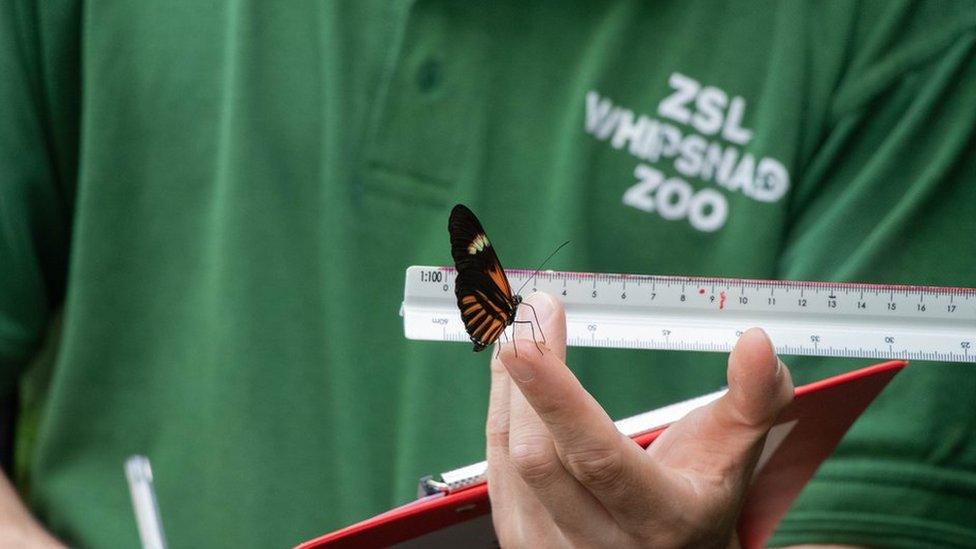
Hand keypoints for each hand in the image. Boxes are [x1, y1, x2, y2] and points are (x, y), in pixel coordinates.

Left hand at [486, 292, 793, 547]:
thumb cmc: (701, 499)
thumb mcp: (736, 454)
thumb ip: (755, 397)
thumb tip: (757, 342)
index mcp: (660, 519)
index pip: (596, 457)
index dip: (555, 396)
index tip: (526, 339)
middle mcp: (598, 544)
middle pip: (538, 456)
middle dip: (525, 375)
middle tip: (529, 313)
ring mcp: (549, 548)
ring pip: (508, 454)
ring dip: (509, 383)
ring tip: (522, 331)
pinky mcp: (518, 539)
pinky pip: (495, 462)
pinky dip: (501, 407)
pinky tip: (511, 371)